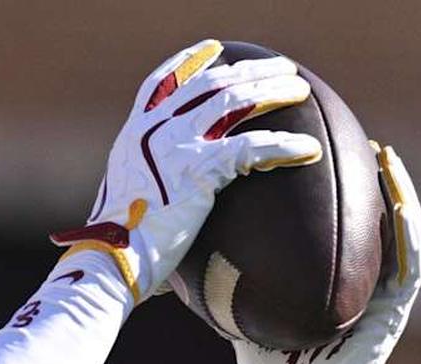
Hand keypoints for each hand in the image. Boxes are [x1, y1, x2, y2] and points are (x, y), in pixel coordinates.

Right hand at [52, 39, 321, 303]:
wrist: (111, 257)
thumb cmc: (120, 244)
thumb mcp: (126, 197)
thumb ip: (147, 179)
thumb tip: (163, 193)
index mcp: (134, 134)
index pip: (161, 83)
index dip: (188, 62)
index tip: (212, 49)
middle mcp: (152, 130)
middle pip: (210, 83)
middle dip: (249, 70)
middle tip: (280, 67)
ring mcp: (175, 144)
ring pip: (234, 101)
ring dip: (272, 90)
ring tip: (299, 90)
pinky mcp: (198, 167)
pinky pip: (253, 147)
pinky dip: (284, 146)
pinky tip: (309, 150)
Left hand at [232, 144, 420, 363]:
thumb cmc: (266, 361)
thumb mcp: (243, 306)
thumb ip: (227, 275)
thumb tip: (186, 240)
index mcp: (327, 273)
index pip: (332, 221)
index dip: (326, 185)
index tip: (309, 148)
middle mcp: (360, 277)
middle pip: (367, 216)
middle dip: (364, 175)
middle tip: (351, 135)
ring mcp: (383, 293)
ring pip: (398, 231)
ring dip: (397, 192)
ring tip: (383, 155)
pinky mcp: (397, 311)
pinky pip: (410, 264)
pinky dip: (407, 233)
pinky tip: (399, 203)